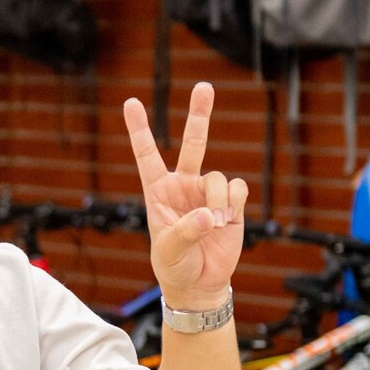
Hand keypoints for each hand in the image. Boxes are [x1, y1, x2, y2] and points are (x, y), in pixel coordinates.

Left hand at [124, 84, 247, 308]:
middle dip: (199, 115)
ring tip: (214, 224)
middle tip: (204, 86)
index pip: (147, 155)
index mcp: (158, 192)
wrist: (200, 283)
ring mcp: (208, 192)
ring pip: (218, 177)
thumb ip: (185, 231)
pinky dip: (234, 203)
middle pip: (193, 143)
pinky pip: (238, 188)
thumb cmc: (174, 266)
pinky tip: (228, 219)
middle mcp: (184, 185)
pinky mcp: (232, 202)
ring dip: (218, 200)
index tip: (131, 103)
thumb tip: (209, 214)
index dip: (139, 129)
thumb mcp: (169, 251)